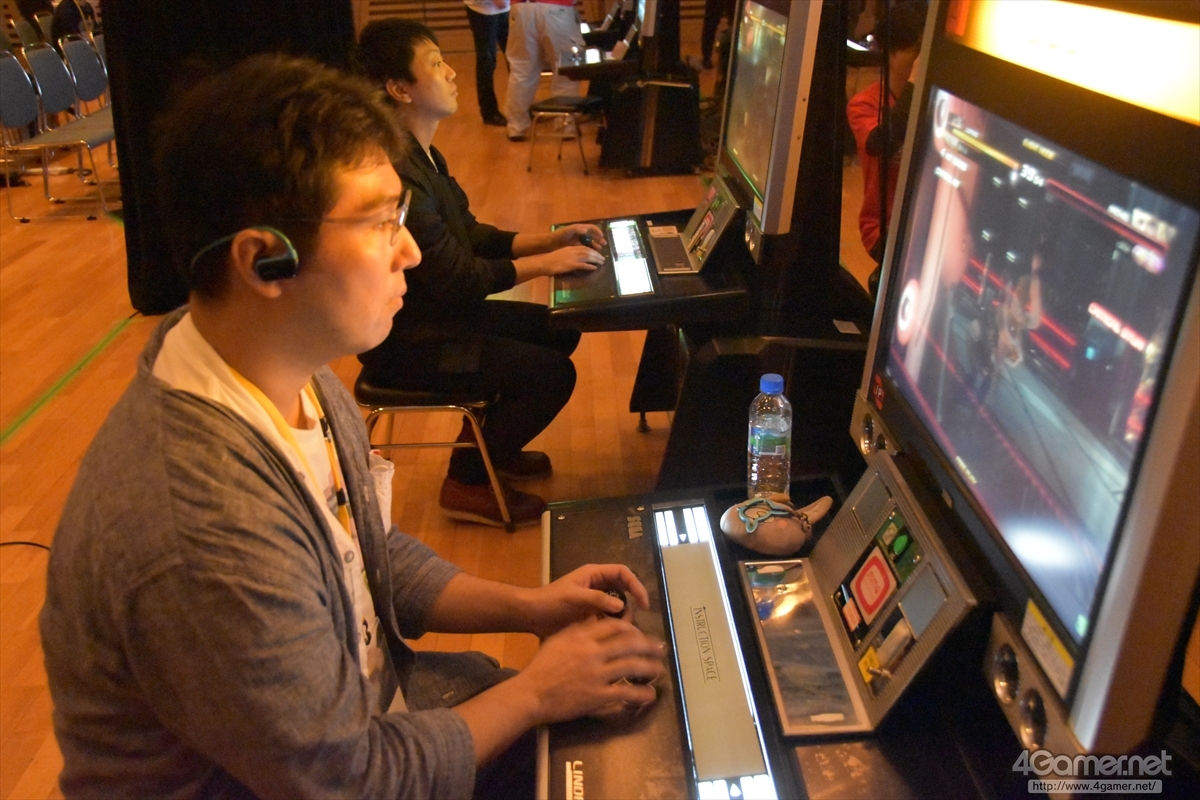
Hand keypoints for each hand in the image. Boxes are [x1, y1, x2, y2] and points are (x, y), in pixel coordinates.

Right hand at [513, 245, 602, 281]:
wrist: (545, 263)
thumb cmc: (552, 260)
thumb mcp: (562, 255)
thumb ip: (570, 255)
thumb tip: (578, 260)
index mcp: (571, 248)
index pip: (585, 247)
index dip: (593, 250)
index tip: (598, 253)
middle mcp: (573, 251)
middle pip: (588, 251)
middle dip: (597, 255)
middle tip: (603, 259)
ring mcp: (572, 257)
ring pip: (588, 257)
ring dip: (596, 260)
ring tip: (601, 263)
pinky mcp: (571, 264)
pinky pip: (583, 265)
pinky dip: (590, 266)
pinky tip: (594, 268)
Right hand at [516, 616, 665, 724]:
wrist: (531, 692)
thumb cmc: (541, 666)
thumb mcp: (559, 639)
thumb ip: (579, 630)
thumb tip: (597, 623)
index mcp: (582, 635)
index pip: (615, 626)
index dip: (633, 629)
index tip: (641, 634)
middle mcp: (592, 651)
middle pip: (629, 644)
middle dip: (649, 646)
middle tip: (661, 648)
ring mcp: (596, 674)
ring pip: (632, 666)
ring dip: (650, 668)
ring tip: (660, 670)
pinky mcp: (597, 695)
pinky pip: (625, 692)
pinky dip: (641, 694)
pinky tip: (650, 695)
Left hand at [524, 563, 649, 638]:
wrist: (531, 616)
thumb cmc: (550, 601)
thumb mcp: (573, 597)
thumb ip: (597, 599)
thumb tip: (621, 607)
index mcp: (594, 575)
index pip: (623, 573)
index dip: (636, 585)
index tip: (644, 603)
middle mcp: (597, 586)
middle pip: (624, 591)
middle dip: (631, 605)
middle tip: (629, 623)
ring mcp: (594, 601)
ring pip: (618, 607)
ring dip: (622, 619)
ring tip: (619, 633)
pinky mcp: (590, 615)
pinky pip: (608, 619)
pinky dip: (613, 627)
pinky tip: (612, 639)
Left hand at [556, 223, 605, 250]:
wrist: (550, 243)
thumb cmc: (558, 235)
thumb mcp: (567, 231)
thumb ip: (577, 229)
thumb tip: (586, 229)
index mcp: (579, 228)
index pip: (591, 228)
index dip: (597, 231)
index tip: (602, 236)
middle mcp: (580, 233)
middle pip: (592, 235)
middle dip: (598, 239)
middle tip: (603, 244)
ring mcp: (578, 240)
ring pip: (589, 242)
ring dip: (595, 246)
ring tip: (599, 251)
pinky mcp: (575, 246)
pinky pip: (585, 248)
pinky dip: (589, 250)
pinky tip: (592, 255)